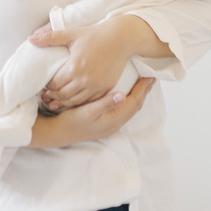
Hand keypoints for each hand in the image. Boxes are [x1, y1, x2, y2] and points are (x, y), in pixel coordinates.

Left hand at [29, 16, 142, 110]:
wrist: (121, 38)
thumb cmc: (94, 34)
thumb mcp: (71, 34)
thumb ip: (50, 38)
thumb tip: (30, 39)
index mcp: (74, 67)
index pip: (54, 83)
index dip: (47, 86)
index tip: (44, 85)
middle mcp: (85, 80)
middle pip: (63, 95)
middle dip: (53, 96)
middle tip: (47, 96)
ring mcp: (96, 86)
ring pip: (75, 101)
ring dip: (64, 102)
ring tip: (56, 101)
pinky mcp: (106, 88)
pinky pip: (90, 102)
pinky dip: (80, 103)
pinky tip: (74, 101)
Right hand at [29, 77, 153, 146]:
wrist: (60, 134)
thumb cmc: (72, 121)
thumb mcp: (88, 110)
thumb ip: (105, 102)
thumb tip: (122, 95)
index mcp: (114, 119)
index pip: (134, 102)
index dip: (142, 89)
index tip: (150, 77)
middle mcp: (115, 123)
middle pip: (135, 106)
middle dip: (143, 92)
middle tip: (150, 79)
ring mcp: (111, 125)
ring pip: (130, 109)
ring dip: (137, 96)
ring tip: (142, 85)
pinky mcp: (106, 124)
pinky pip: (123, 110)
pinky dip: (128, 100)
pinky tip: (126, 94)